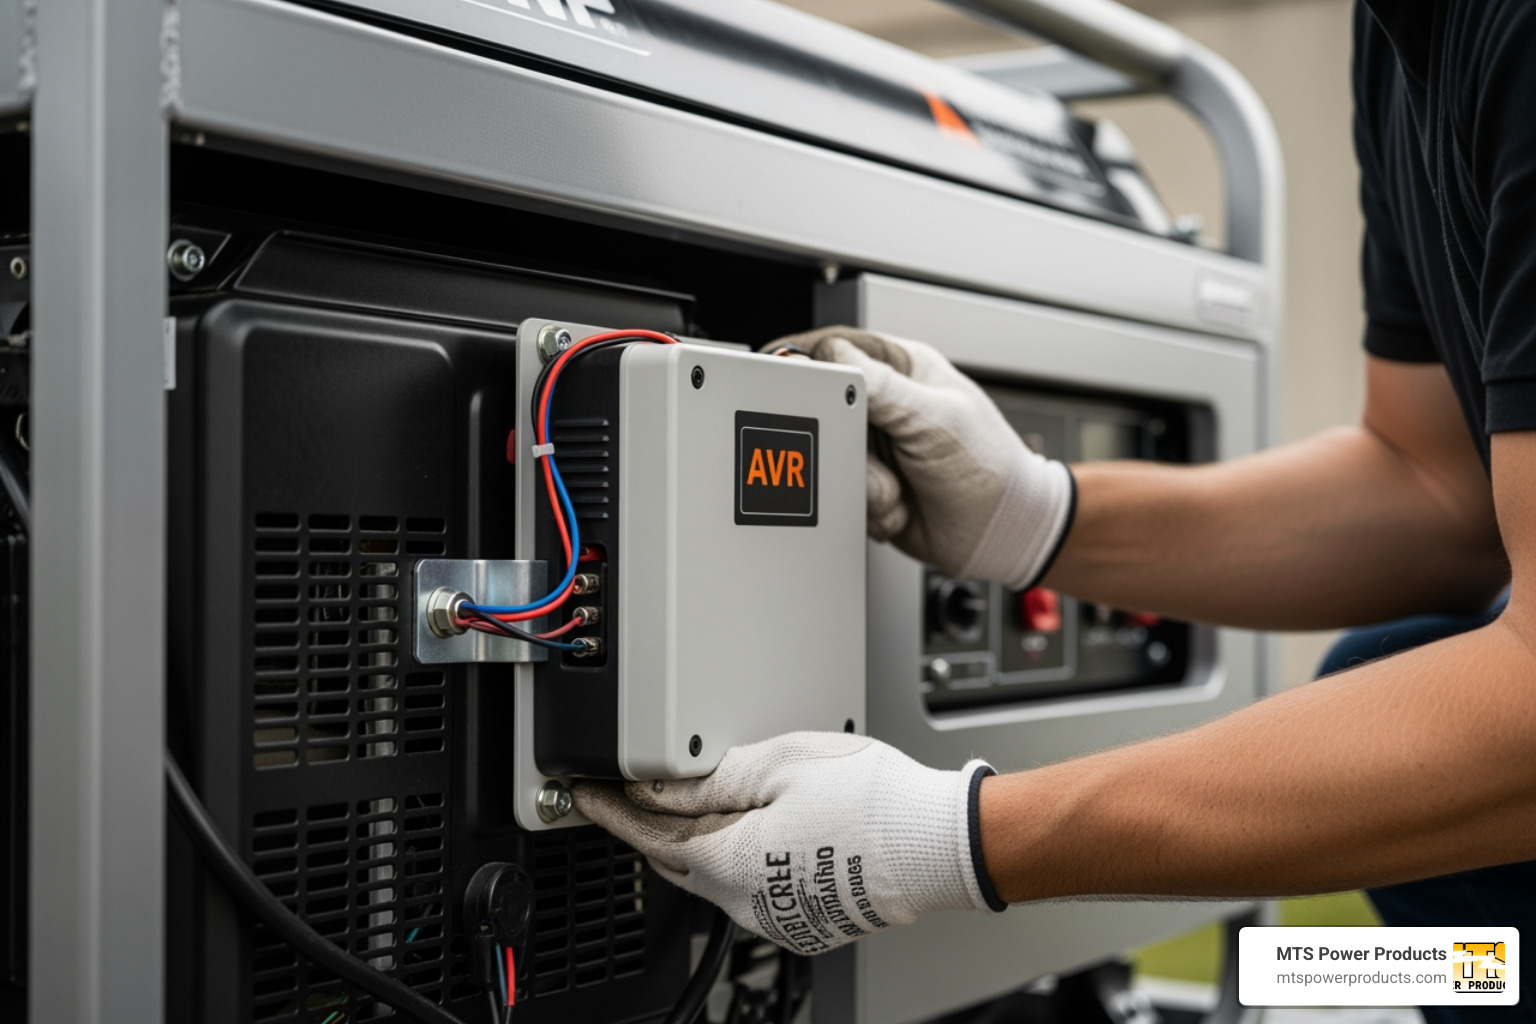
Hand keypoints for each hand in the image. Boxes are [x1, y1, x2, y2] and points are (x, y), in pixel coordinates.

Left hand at [572, 732, 1004, 955]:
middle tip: (618, 795)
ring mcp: (776, 916)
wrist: (938, 844)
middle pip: (673, 859)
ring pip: (710, 875)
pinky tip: (741, 832)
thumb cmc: (873, 800)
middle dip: (643, 826)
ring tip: (679, 805)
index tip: (585, 793)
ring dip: (689, 842)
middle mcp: (744, 902)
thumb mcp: (780, 764)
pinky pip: (746, 888)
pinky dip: (730, 859)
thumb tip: (658, 784)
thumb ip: (709, 778)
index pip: (647, 833)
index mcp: (729, 862)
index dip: (611, 809)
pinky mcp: (803, 919)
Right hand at [770, 327, 1073, 587]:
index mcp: (903, 369)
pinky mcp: (868, 484)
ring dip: (862, 484)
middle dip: (845, 447)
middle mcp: (885, 404)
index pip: (836, 350)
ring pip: (830, 457)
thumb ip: (881, 387)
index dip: (808, 365)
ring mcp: (875, 446)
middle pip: (824, 410)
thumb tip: (832, 355)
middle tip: (869, 460)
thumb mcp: (935, 419)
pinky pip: (839, 492)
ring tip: (896, 491)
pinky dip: (866, 508)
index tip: (791, 386)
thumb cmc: (989, 468)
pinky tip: (897, 507)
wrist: (999, 535)